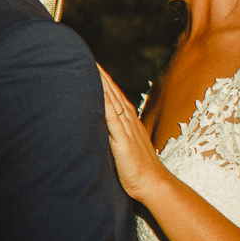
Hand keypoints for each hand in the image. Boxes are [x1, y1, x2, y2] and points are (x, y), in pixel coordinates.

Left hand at [98, 65, 166, 200]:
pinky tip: (100, 94)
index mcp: (127, 121)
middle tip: (86, 57)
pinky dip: (107, 106)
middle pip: (113, 93)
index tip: (91, 63)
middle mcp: (128, 121)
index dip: (103, 79)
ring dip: (102, 85)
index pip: (113, 95)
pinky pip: (114, 121)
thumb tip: (98, 126)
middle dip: (100, 75)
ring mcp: (127, 130)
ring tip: (91, 68)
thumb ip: (112, 134)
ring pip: (113, 102)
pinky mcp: (124, 142)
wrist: (153, 183)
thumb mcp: (123, 146)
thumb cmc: (136, 168)